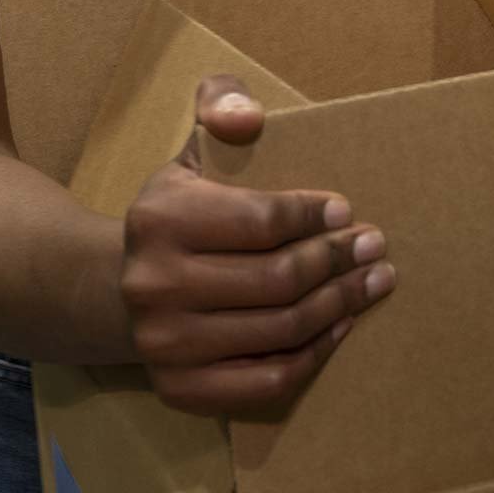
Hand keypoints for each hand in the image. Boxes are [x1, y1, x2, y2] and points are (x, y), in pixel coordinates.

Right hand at [121, 75, 394, 416]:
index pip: (261, 221)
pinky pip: (269, 380)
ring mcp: (165, 344)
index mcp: (159, 219)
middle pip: (278, 279)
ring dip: (339, 304)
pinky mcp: (180, 389)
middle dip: (338, 261)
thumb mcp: (192, 149)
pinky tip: (341, 325)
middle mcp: (154, 285)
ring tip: (372, 282)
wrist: (118, 288)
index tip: (346, 211)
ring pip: (282, 330)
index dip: (313, 216)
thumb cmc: (178, 213)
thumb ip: (220, 105)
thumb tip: (247, 117)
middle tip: (375, 247)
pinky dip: (315, 353)